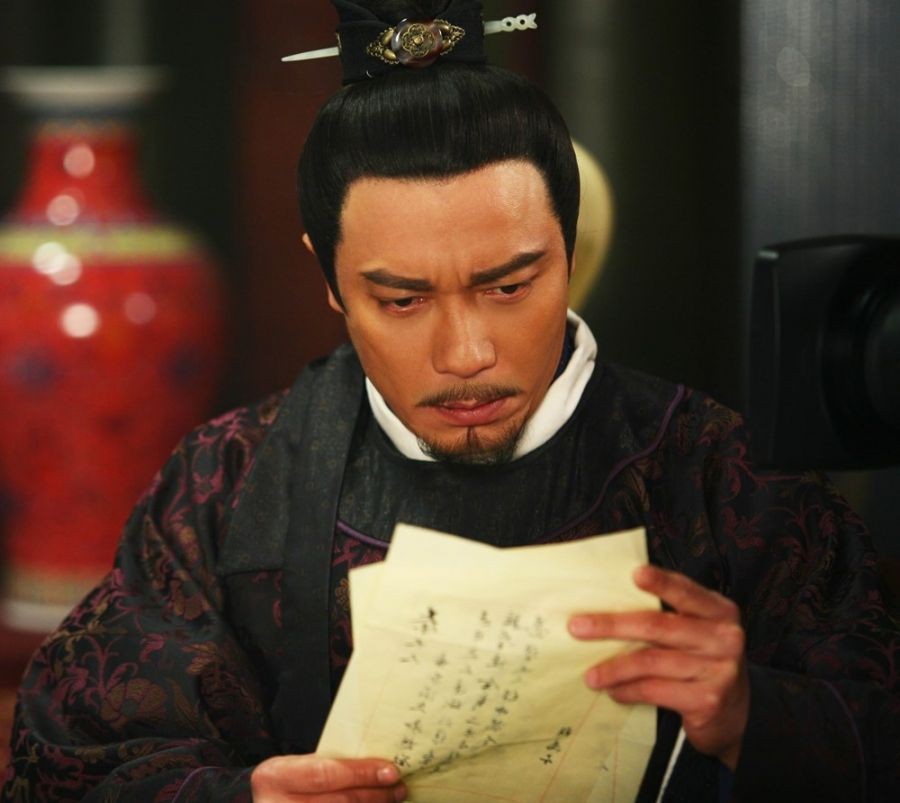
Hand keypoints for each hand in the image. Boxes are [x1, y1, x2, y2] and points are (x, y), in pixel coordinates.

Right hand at [250, 755, 406, 801]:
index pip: (326, 775)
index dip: (360, 774)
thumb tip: (378, 766)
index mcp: (275, 777)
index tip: (390, 771)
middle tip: (398, 787)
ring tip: (392, 799)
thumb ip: (329, 765)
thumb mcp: (297, 767)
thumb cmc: (287, 783)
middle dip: (374, 795)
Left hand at [568, 564, 748, 769]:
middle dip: (612, 625)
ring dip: (613, 668)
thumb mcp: (697, 633)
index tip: (635, 574)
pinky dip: (628, 690)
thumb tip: (607, 604)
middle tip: (577, 627)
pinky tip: (613, 691)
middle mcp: (724, 637)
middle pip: (658, 625)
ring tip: (590, 674)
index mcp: (719, 611)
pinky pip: (655, 690)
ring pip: (651, 661)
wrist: (736, 714)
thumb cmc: (702, 662)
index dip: (661, 582)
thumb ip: (668, 616)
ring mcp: (719, 670)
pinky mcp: (707, 700)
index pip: (686, 592)